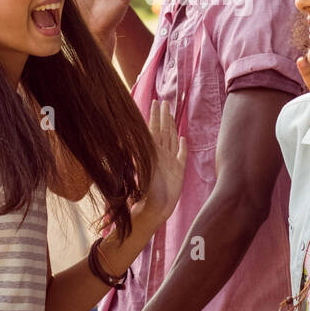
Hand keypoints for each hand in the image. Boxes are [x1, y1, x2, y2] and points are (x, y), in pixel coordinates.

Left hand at [134, 99, 186, 227]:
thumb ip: (138, 149)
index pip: (153, 129)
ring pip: (171, 138)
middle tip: (164, 102)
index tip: (154, 103)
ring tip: (171, 114)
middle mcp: (161, 154)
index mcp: (152, 151)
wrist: (156, 208)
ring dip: (171, 126)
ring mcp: (171, 161)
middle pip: (163, 131)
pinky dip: (182, 146)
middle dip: (163, 116)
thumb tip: (126, 133)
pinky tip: (182, 138)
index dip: (154, 116)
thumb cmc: (147, 190)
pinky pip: (182, 155)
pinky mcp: (179, 170)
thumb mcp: (142, 165)